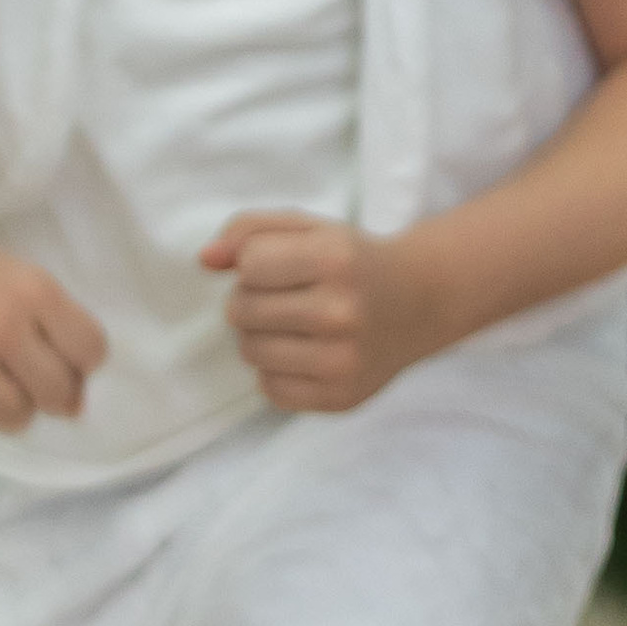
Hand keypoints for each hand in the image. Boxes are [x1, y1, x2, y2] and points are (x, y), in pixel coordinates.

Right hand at [0, 217, 107, 445]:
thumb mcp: (20, 279)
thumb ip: (54, 329)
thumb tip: (76, 403)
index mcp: (34, 292)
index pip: (91, 352)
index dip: (81, 363)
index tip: (61, 359)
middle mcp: (2, 325)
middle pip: (57, 393)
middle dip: (50, 394)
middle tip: (27, 381)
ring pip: (15, 418)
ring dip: (9, 410)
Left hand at [202, 212, 439, 413]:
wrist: (421, 301)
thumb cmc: (352, 261)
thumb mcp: (309, 229)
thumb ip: (251, 230)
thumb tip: (205, 258)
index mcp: (336, 259)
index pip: (249, 264)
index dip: (257, 263)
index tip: (284, 266)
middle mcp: (341, 311)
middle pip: (241, 310)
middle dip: (252, 300)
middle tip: (288, 298)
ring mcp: (342, 359)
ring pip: (249, 351)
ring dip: (260, 336)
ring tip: (295, 325)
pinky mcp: (339, 396)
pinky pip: (269, 389)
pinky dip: (277, 371)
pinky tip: (306, 353)